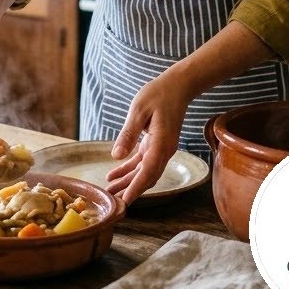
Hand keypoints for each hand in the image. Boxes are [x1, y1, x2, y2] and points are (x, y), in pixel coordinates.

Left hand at [103, 72, 190, 203]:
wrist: (177, 86)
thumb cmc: (158, 94)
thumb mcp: (139, 111)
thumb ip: (128, 134)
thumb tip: (116, 156)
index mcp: (161, 143)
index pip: (148, 172)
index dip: (136, 188)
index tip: (125, 201)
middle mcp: (164, 150)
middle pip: (146, 177)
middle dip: (130, 190)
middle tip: (112, 201)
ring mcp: (162, 148)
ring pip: (144, 171)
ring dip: (128, 181)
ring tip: (110, 190)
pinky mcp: (157, 144)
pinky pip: (143, 161)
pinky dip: (130, 169)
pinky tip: (115, 173)